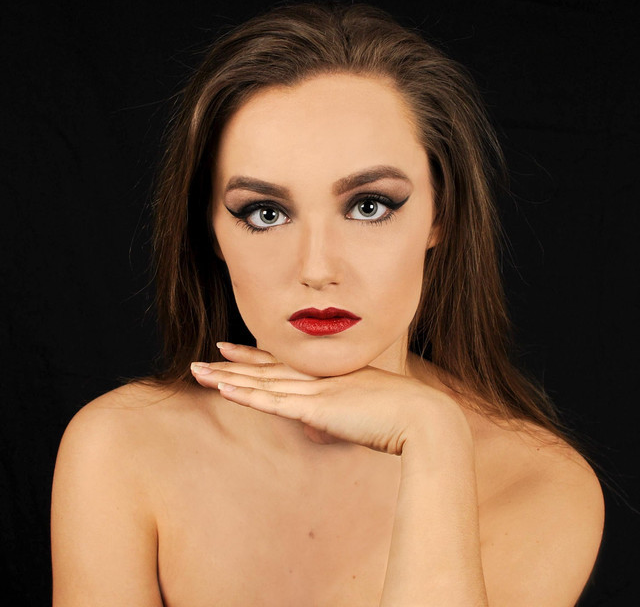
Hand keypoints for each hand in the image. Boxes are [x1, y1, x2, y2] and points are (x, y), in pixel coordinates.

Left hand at [191, 343, 466, 454]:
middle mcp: (316, 379)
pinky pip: (272, 402)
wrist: (423, 417)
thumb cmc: (404, 414)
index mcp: (328, 377)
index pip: (283, 365)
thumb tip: (327, 423)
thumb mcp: (367, 411)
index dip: (255, 357)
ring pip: (261, 384)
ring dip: (228, 378)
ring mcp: (314, 392)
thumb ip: (343, 414)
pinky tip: (223, 389)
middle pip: (265, 371)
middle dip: (232, 365)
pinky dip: (246, 395)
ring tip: (198, 371)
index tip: (232, 349)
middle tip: (204, 359)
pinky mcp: (315, 409)